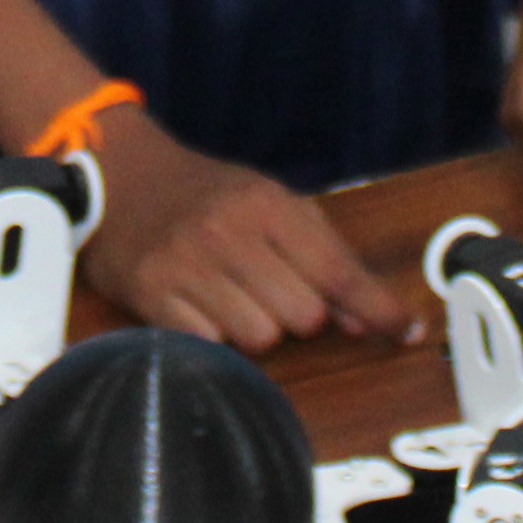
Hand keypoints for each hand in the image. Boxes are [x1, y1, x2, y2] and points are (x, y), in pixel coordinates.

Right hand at [81, 107, 413, 352]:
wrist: (118, 175)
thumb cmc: (205, 193)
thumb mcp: (269, 200)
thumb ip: (323, 253)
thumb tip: (366, 319)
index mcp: (266, 205)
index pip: (338, 271)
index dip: (377, 308)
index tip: (404, 331)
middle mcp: (228, 234)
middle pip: (304, 316)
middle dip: (300, 314)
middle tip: (275, 292)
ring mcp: (187, 267)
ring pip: (260, 339)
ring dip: (256, 329)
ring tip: (234, 298)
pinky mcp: (151, 296)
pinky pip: (210, 346)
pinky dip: (215, 338)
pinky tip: (202, 307)